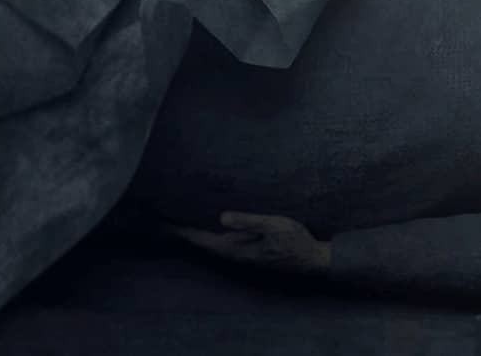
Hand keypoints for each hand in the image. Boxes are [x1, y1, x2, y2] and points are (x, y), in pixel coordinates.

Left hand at [169, 211, 331, 273]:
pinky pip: (222, 248)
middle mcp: (236, 257)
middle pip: (204, 245)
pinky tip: (212, 233)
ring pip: (212, 247)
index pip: (204, 240)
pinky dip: (211, 240)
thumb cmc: (296, 241)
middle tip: (167, 223)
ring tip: (183, 227)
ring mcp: (242, 258)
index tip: (167, 224)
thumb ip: (248, 222)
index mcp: (237, 249)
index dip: (185, 232)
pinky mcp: (249, 256)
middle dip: (186, 235)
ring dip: (198, 238)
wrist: (313, 261)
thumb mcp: (274, 225)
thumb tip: (222, 218)